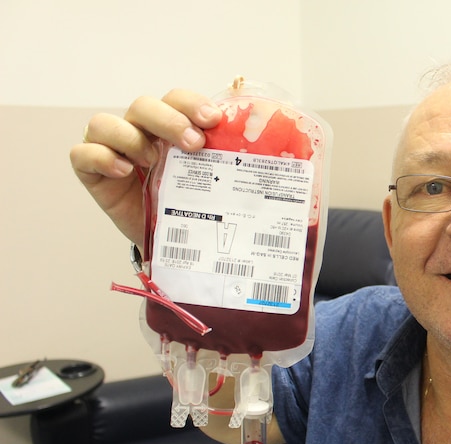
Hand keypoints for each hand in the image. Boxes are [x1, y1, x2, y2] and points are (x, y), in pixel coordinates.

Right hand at [70, 89, 222, 245]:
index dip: (191, 103)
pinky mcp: (91, 172)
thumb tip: (274, 156)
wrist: (173, 244)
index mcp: (170, 127)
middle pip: (143, 106)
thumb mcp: (214, 182)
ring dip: (130, 137)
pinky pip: (83, 155)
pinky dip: (102, 158)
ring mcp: (112, 149)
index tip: (213, 120)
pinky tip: (124, 171)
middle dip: (170, 120)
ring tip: (154, 160)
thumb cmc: (192, 207)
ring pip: (104, 124)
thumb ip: (230, 163)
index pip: (176, 100)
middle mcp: (139, 132)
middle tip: (194, 144)